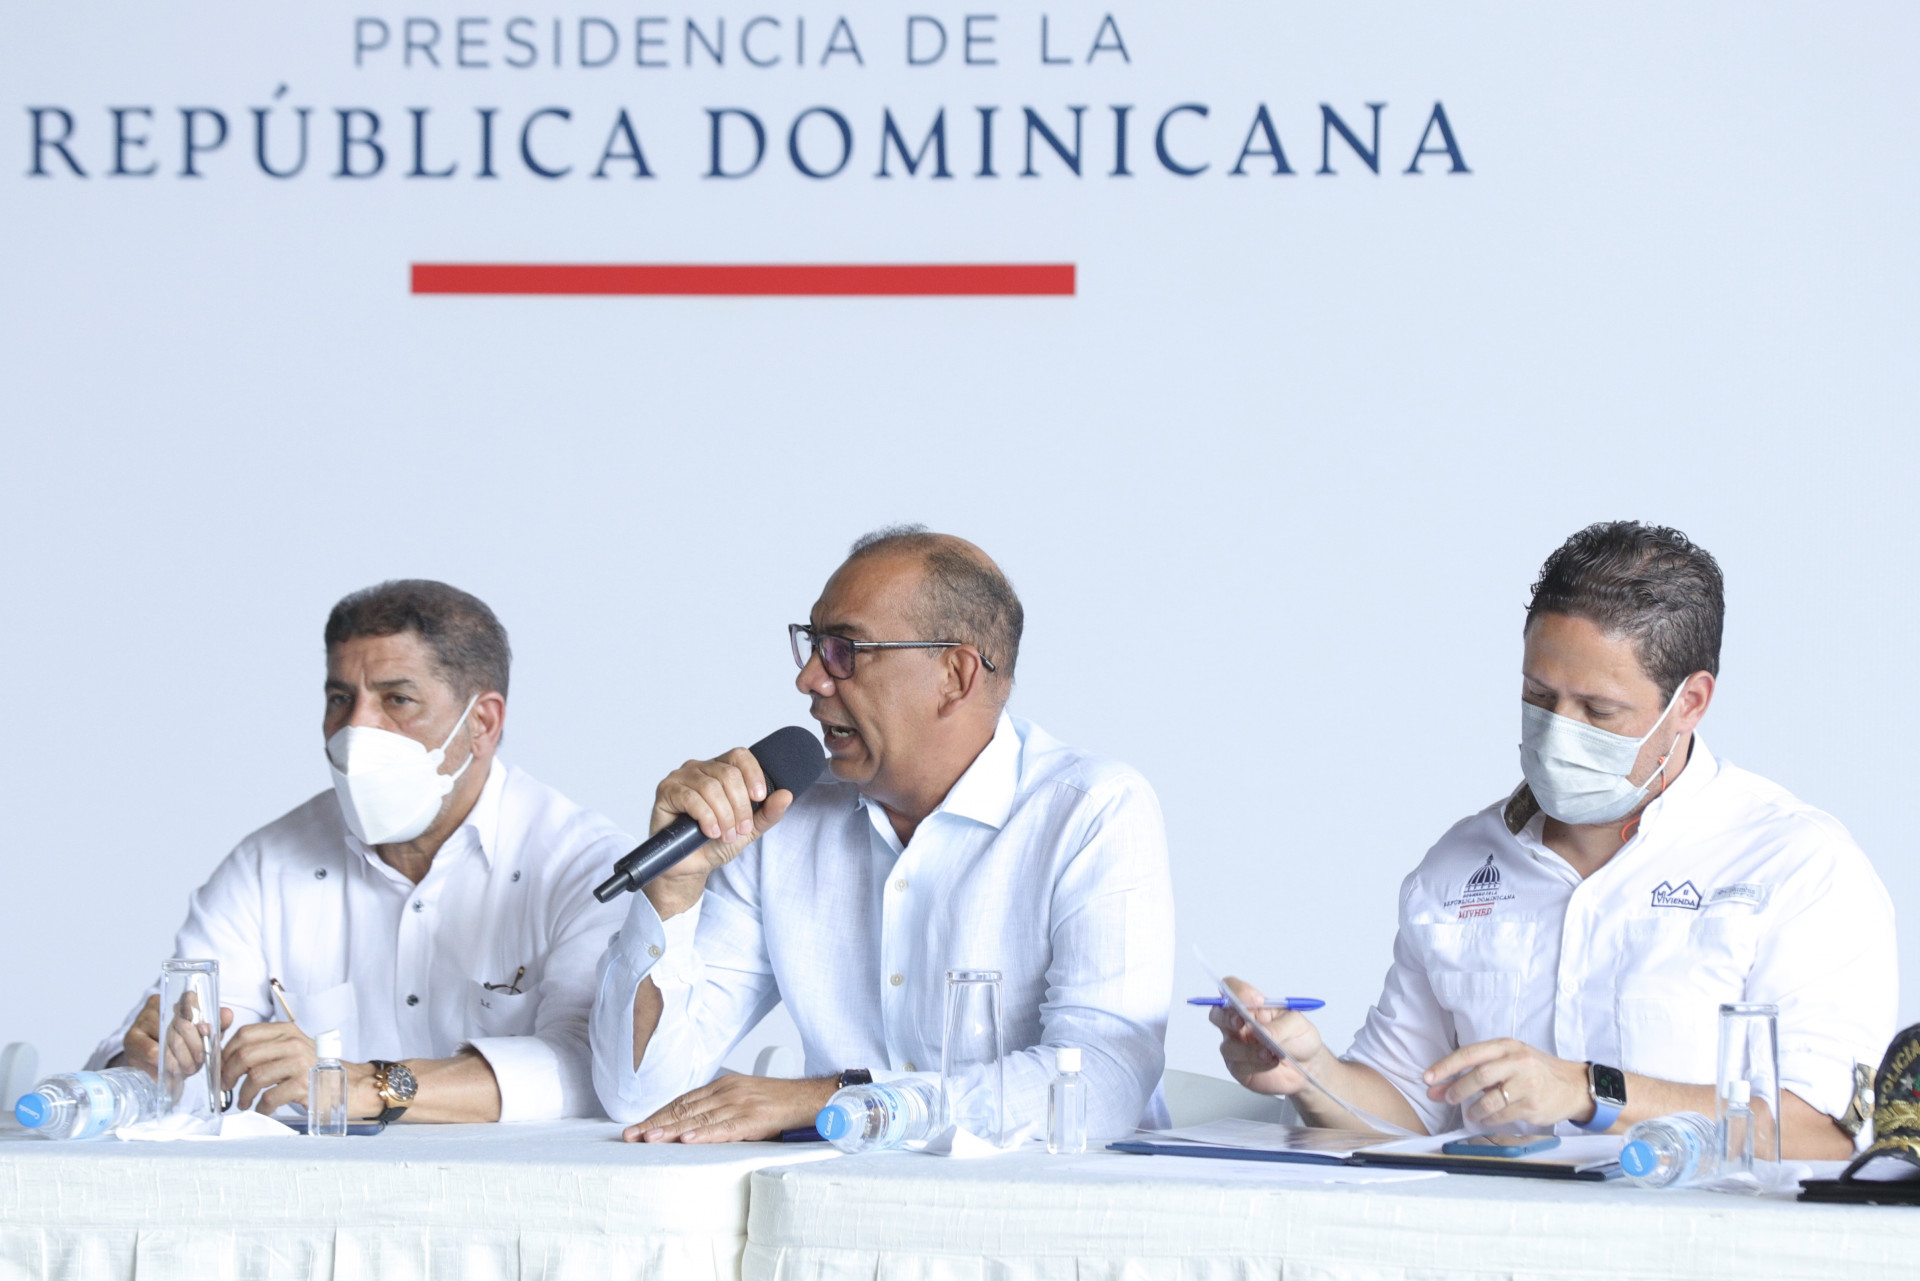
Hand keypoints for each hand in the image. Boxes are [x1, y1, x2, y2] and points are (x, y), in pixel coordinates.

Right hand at [123, 995, 233, 1082]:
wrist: (154, 1064)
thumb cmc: (181, 1046)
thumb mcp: (203, 1036)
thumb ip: (217, 1024)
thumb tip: (227, 1014)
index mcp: (177, 1001)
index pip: (189, 999)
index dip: (199, 1017)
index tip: (206, 1032)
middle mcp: (157, 1006)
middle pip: (180, 1024)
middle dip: (193, 1046)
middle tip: (199, 1060)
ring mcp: (141, 1021)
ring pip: (167, 1039)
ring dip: (180, 1058)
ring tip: (186, 1069)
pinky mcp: (131, 1039)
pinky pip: (151, 1052)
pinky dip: (164, 1064)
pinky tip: (170, 1072)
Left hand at [221, 1021, 320, 1113]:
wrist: (350, 1085)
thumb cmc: (317, 1070)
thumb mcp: (293, 1050)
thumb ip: (267, 1048)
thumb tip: (230, 1058)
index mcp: (287, 1031)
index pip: (245, 1034)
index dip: (227, 1052)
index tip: (222, 1066)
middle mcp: (293, 1043)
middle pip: (245, 1055)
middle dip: (229, 1074)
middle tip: (227, 1086)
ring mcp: (299, 1063)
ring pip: (254, 1077)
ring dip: (244, 1094)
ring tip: (244, 1102)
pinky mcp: (304, 1085)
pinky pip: (270, 1097)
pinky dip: (261, 1107)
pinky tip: (264, 1108)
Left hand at [623, 1074, 837, 1143]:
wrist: (808, 1098)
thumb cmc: (775, 1101)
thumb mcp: (742, 1098)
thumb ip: (717, 1109)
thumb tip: (689, 1127)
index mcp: (722, 1085)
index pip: (682, 1101)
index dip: (658, 1114)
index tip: (638, 1127)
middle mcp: (727, 1091)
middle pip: (685, 1109)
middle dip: (656, 1123)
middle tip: (632, 1135)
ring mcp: (740, 1103)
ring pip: (700, 1119)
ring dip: (672, 1130)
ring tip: (650, 1139)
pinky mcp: (754, 1118)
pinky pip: (725, 1128)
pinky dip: (705, 1134)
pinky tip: (688, 1140)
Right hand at [643, 749, 793, 918]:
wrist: (691, 866)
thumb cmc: (716, 842)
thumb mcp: (749, 829)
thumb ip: (768, 812)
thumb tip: (786, 795)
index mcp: (721, 770)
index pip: (740, 756)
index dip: (753, 774)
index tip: (760, 797)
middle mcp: (700, 768)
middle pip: (728, 774)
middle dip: (740, 806)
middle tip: (740, 830)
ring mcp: (681, 777)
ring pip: (711, 787)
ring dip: (724, 815)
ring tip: (725, 834)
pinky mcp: (666, 791)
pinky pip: (691, 797)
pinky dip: (706, 817)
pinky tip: (710, 832)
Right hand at [1209, 976, 1328, 1097]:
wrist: (1309, 1066)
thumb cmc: (1300, 1038)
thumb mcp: (1297, 1024)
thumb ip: (1280, 1026)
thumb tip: (1263, 1032)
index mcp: (1251, 1007)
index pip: (1232, 990)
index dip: (1237, 991)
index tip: (1256, 1000)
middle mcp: (1240, 1025)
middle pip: (1217, 1015)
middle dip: (1226, 1017)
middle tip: (1242, 1020)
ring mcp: (1238, 1047)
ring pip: (1228, 1046)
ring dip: (1248, 1049)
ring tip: (1270, 1052)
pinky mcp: (1241, 1068)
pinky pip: (1239, 1066)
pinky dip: (1256, 1064)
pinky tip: (1271, 1061)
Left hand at [1423, 1039, 1595, 1127]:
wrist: (1572, 1085)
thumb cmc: (1533, 1071)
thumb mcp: (1506, 1062)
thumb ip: (1473, 1073)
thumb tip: (1437, 1089)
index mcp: (1506, 1046)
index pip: (1470, 1053)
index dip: (1446, 1066)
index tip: (1428, 1078)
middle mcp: (1517, 1061)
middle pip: (1479, 1075)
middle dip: (1457, 1088)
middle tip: (1447, 1098)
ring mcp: (1527, 1082)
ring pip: (1490, 1098)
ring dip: (1474, 1108)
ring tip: (1470, 1112)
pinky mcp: (1533, 1104)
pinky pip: (1503, 1114)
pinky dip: (1489, 1118)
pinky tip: (1486, 1118)